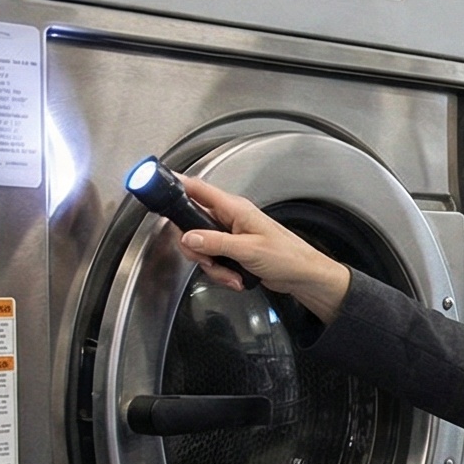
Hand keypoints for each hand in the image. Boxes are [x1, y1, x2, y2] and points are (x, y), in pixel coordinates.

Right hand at [176, 176, 354, 320]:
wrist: (304, 277)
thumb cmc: (288, 257)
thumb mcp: (249, 250)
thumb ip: (216, 243)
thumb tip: (189, 237)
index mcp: (235, 209)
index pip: (199, 189)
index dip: (177, 185)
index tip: (159, 187)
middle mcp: (230, 218)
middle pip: (192, 225)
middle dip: (197, 248)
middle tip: (208, 260)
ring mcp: (230, 236)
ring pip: (201, 247)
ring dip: (212, 266)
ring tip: (231, 274)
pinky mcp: (233, 251)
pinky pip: (213, 260)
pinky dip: (221, 273)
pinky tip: (236, 278)